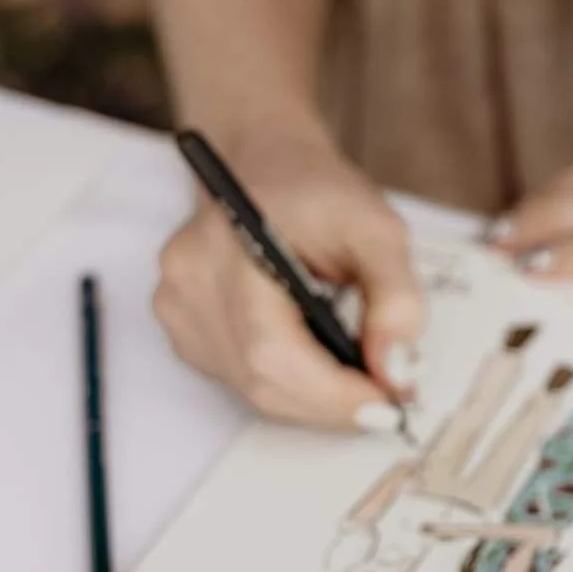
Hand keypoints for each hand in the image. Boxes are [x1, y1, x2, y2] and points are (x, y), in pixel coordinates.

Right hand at [154, 130, 424, 428]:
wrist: (267, 167)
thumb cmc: (319, 194)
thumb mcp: (377, 228)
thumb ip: (395, 297)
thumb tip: (396, 371)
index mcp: (228, 245)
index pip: (271, 350)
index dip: (332, 393)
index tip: (390, 404)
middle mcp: (188, 282)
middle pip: (260, 379)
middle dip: (332, 402)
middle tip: (388, 399)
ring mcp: (177, 308)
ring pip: (251, 388)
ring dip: (313, 398)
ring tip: (359, 377)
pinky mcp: (182, 328)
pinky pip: (240, 379)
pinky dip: (288, 384)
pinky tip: (319, 362)